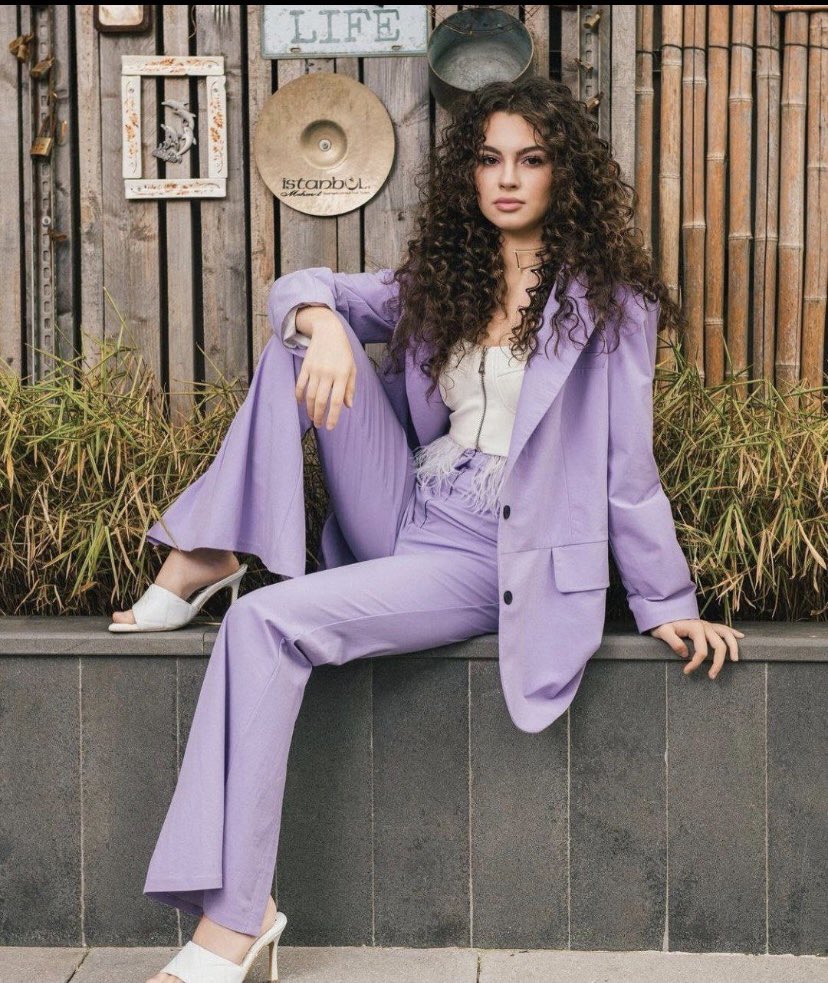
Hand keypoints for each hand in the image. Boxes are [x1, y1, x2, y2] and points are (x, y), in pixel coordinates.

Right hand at [294, 313, 356, 430]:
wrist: (328, 331)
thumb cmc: (343, 352)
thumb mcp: (352, 368)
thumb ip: (350, 388)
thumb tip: (348, 406)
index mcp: (342, 375)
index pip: (337, 401)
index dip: (333, 416)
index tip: (330, 427)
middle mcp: (328, 374)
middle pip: (321, 400)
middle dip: (319, 416)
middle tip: (318, 425)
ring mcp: (315, 370)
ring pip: (309, 395)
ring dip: (309, 409)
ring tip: (312, 417)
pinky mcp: (306, 366)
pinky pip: (300, 385)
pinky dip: (299, 396)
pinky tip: (301, 403)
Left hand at [649, 619, 744, 679]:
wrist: (662, 612)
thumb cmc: (662, 624)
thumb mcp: (663, 632)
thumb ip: (673, 642)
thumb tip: (685, 654)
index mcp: (696, 628)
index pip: (701, 651)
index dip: (695, 663)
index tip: (686, 671)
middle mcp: (705, 626)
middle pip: (719, 646)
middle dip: (718, 663)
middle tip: (712, 676)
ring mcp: (709, 625)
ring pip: (727, 636)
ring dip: (733, 648)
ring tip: (734, 660)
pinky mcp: (709, 626)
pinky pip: (725, 628)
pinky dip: (733, 633)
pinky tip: (741, 637)